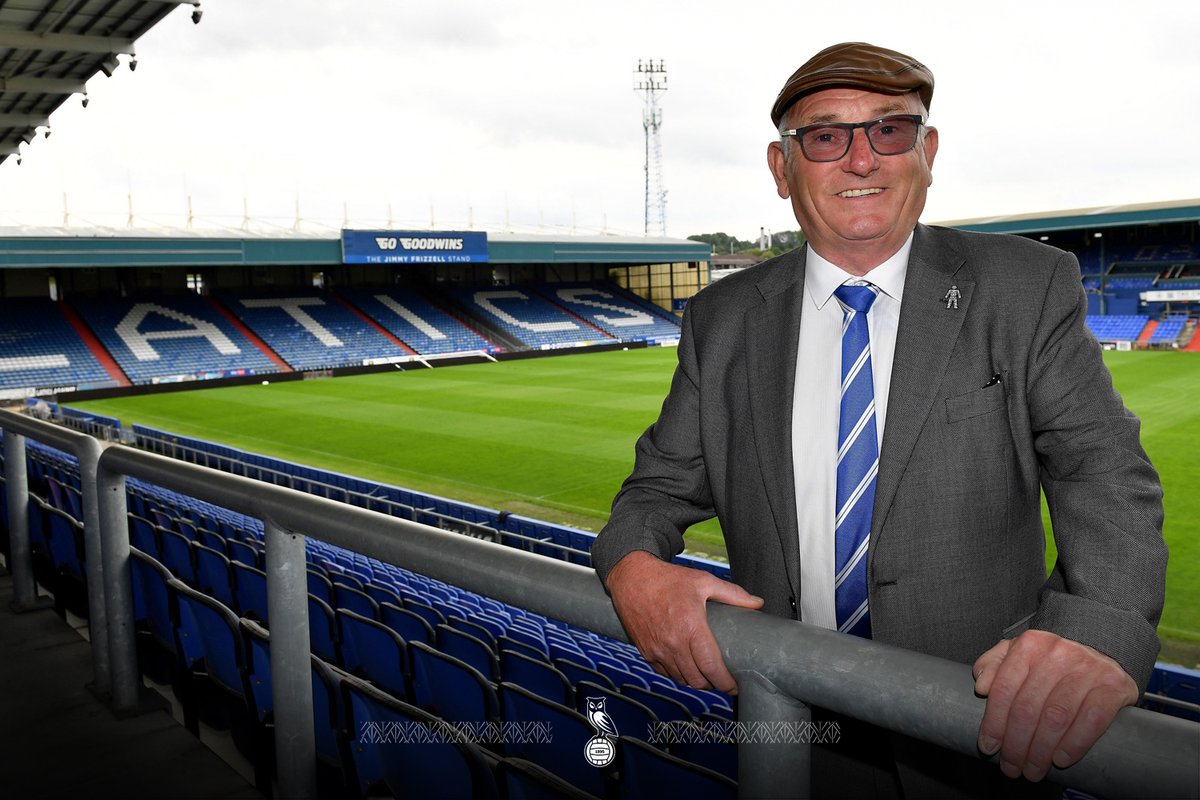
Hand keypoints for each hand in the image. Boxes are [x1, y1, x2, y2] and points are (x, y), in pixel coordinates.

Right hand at [605, 550, 763, 693]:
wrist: (631, 577)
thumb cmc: (668, 578)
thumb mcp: (703, 581)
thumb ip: (733, 594)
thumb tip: (758, 603)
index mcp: (690, 627)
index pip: (711, 667)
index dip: (725, 683)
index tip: (734, 686)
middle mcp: (672, 643)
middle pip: (697, 680)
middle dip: (713, 684)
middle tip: (723, 679)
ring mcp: (657, 650)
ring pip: (681, 679)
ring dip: (696, 681)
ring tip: (706, 674)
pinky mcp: (645, 651)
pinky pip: (665, 673)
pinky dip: (678, 674)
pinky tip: (686, 666)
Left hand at [973, 629, 1137, 781]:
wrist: (1101, 648)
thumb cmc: (1050, 658)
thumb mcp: (1017, 652)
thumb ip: (993, 664)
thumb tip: (981, 687)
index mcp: (1029, 645)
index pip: (1004, 689)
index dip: (993, 723)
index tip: (989, 747)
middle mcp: (1058, 654)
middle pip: (1028, 708)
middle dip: (1016, 745)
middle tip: (1011, 767)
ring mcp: (1088, 670)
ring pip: (1056, 718)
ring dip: (1040, 751)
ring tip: (1032, 770)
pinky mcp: (1113, 687)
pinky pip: (1091, 721)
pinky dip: (1074, 744)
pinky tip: (1060, 760)